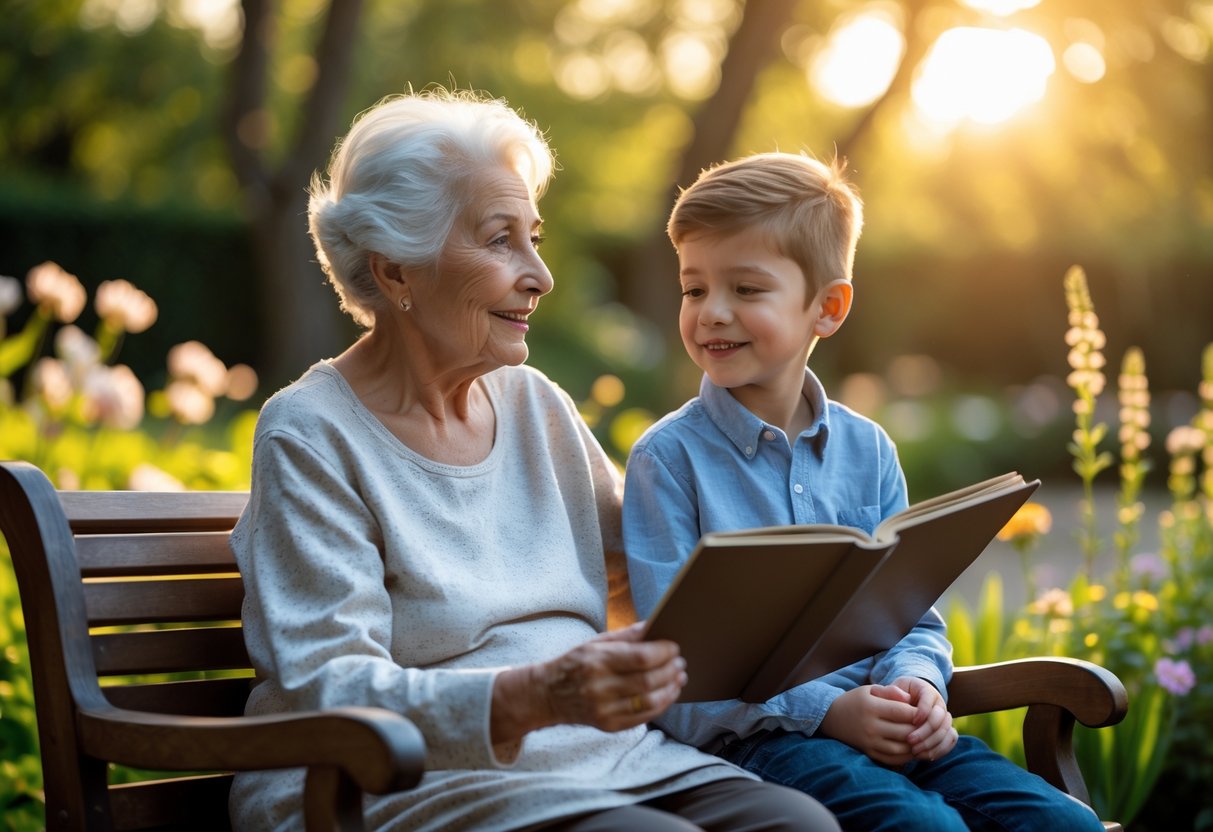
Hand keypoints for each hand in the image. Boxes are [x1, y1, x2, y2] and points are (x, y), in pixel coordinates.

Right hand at [491, 623, 686, 743]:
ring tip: (679, 677)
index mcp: (596, 661)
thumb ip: (626, 636)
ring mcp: (604, 710)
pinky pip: (643, 717)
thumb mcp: (594, 643)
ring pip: (649, 702)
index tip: (674, 646)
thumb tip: (654, 626)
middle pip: (648, 680)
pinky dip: (661, 705)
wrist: (547, 695)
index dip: (663, 652)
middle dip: (670, 670)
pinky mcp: (608, 725)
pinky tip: (667, 693)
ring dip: (670, 689)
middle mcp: (599, 687)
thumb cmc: (575, 664)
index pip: (640, 657)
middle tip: (681, 662)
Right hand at [818, 684, 918, 765]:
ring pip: (901, 748)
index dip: (918, 713)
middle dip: (920, 730)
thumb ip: (891, 691)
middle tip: (927, 727)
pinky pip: (892, 759)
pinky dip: (905, 757)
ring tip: (922, 739)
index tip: (924, 712)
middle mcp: (870, 726)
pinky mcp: (869, 752)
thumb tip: (910, 699)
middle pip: (905, 731)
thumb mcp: (870, 690)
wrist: (832, 717)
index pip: (903, 712)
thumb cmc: (856, 700)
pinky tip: (911, 750)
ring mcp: (869, 742)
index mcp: (872, 707)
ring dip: (915, 746)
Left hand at [886, 676, 957, 761]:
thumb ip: (890, 692)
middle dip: (926, 731)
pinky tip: (923, 756)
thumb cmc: (895, 697)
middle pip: (940, 718)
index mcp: (927, 691)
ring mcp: (945, 718)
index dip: (923, 711)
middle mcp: (939, 704)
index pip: (930, 700)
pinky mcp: (947, 730)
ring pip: (947, 731)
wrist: (904, 703)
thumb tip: (903, 698)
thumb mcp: (891, 692)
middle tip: (910, 740)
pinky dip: (940, 750)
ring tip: (914, 751)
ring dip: (932, 743)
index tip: (912, 722)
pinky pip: (950, 740)